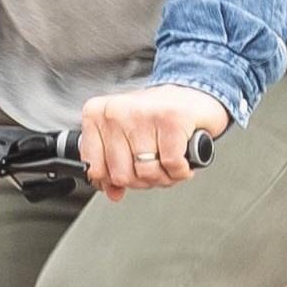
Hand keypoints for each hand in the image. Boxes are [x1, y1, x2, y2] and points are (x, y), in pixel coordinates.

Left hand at [76, 85, 231, 200]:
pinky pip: (172, 166)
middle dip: (143, 179)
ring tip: (168, 160)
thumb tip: (111, 191)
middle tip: (155, 164)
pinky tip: (182, 159)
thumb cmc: (156, 116)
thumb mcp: (123, 137)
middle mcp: (115, 112)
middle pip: (121, 175)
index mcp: (97, 114)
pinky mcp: (172, 120)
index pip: (95, 169)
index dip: (115, 180)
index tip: (129, 170)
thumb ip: (111, 166)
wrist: (191, 94)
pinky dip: (181, 171)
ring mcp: (142, 115)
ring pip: (146, 173)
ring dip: (164, 176)